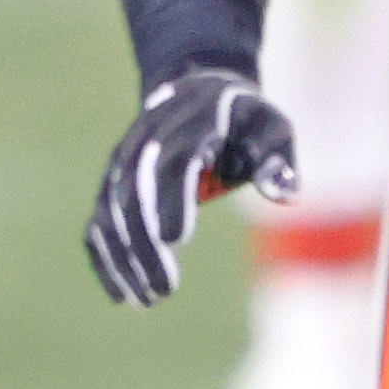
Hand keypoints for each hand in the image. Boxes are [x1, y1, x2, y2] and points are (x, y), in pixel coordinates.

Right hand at [84, 68, 297, 305]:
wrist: (197, 88)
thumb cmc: (245, 120)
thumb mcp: (273, 129)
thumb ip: (279, 162)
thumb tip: (288, 196)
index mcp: (192, 124)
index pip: (174, 162)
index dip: (171, 198)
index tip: (175, 240)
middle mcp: (147, 140)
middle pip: (135, 193)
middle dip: (144, 243)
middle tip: (164, 291)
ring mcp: (124, 161)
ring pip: (111, 210)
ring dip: (123, 257)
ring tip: (146, 300)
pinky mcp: (114, 182)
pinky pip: (100, 221)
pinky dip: (106, 257)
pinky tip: (122, 295)